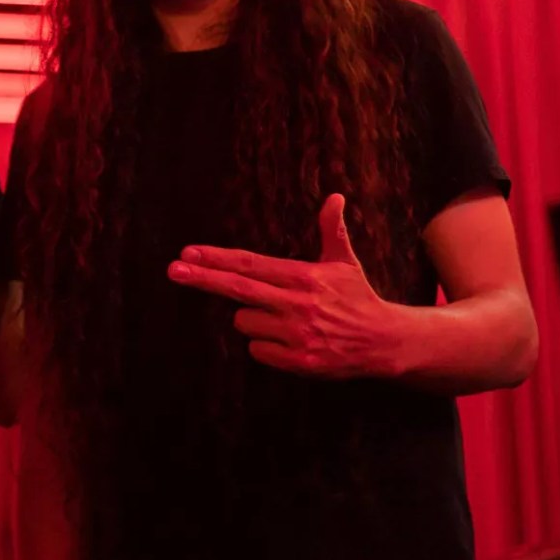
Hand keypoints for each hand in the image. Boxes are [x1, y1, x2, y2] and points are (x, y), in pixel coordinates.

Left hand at [167, 194, 403, 378]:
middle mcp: (297, 303)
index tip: (188, 253)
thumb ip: (332, 230)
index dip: (217, 258)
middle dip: (202, 278)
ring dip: (253, 319)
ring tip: (284, 319)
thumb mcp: (344, 262)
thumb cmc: (357, 298)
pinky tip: (289, 341)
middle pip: (238, 289)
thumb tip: (335, 197)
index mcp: (304, 276)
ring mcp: (297, 334)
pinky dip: (266, 346)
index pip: (250, 264)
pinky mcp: (299, 362)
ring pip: (245, 322)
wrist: (386, 343)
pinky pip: (258, 351)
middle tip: (173, 270)